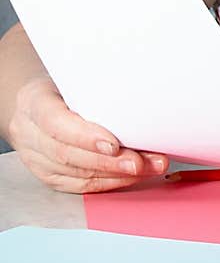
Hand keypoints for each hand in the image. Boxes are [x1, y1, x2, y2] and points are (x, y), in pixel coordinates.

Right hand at [8, 76, 167, 192]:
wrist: (41, 98)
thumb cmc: (67, 84)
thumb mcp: (77, 77)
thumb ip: (98, 89)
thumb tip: (141, 101)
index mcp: (33, 101)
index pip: (55, 122)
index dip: (84, 137)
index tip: (114, 145)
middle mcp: (28, 131)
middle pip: (67, 154)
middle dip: (109, 162)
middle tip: (142, 162)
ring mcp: (34, 157)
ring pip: (75, 173)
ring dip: (116, 175)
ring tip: (148, 168)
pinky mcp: (47, 174)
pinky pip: (78, 185)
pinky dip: (108, 182)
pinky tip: (131, 176)